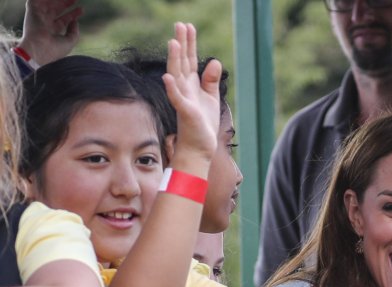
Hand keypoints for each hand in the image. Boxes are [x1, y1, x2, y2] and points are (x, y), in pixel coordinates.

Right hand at [18, 0, 81, 64]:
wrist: (38, 49)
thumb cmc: (54, 49)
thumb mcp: (70, 42)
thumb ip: (74, 32)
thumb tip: (75, 21)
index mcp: (53, 32)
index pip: (63, 20)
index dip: (72, 14)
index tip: (81, 10)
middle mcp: (45, 24)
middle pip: (57, 10)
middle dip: (66, 4)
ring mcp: (38, 17)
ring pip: (49, 4)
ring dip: (58, 0)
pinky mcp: (32, 11)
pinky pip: (38, 0)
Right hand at [162, 22, 219, 168]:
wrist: (199, 147)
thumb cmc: (202, 124)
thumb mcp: (211, 98)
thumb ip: (211, 80)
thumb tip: (214, 61)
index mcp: (191, 85)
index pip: (189, 60)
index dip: (189, 43)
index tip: (188, 26)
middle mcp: (184, 90)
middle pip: (182, 62)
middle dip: (182, 44)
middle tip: (180, 25)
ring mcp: (183, 100)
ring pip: (177, 76)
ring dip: (175, 60)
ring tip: (174, 42)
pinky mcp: (186, 113)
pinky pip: (177, 99)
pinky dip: (172, 89)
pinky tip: (168, 77)